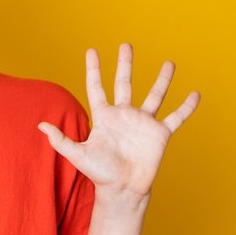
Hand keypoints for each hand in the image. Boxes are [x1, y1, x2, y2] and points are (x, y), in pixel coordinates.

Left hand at [39, 44, 199, 203]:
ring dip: (162, 80)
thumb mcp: (77, 155)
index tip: (91, 51)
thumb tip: (40, 125)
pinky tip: (194, 94)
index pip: (96, 87)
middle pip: (124, 83)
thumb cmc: (99, 174)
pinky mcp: (159, 134)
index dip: (93, 69)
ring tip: (169, 63)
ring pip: (155, 95)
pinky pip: (176, 117)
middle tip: (126, 45)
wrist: (122, 189)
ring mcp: (143, 123)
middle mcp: (124, 115)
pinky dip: (186, 107)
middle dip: (125, 64)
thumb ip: (60, 140)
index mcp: (104, 117)